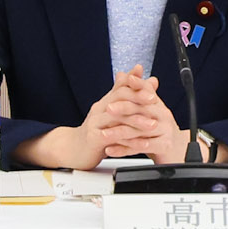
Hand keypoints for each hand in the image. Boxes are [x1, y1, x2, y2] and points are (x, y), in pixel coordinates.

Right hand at [12, 72, 158, 169]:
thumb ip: (129, 97)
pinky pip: (111, 137)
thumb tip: (148, 78)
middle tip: (154, 100)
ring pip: (116, 117)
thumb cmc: (97, 132)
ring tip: (153, 124)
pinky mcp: (92, 138)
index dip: (136, 84)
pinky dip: (127, 139)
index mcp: (105, 102)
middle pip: (118, 97)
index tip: (152, 85)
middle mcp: (99, 109)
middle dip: (137, 97)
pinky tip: (140, 143)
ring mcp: (94, 123)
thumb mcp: (113, 114)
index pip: (121, 87)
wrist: (73, 150)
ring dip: (136, 120)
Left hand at [96, 69, 188, 162]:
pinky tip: (111, 149)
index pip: (148, 90)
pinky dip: (124, 149)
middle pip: (143, 109)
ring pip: (140, 130)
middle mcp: (163, 115)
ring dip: (120, 131)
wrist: (178, 151)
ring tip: (104, 133)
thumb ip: (135, 94)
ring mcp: (165, 131)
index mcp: (158, 105)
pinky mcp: (164, 146)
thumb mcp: (148, 111)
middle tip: (108, 108)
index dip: (138, 83)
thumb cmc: (159, 131)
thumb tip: (122, 75)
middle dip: (124, 108)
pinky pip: (142, 147)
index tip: (126, 79)